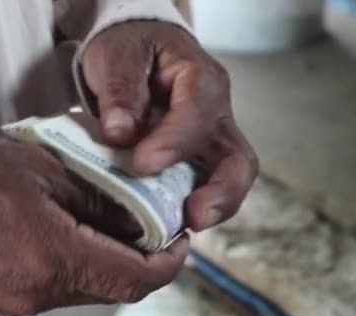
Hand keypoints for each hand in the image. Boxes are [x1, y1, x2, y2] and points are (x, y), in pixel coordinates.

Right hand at [0, 134, 188, 315]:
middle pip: (119, 287)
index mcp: (54, 258)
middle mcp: (43, 291)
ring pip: (93, 287)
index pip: (137, 277)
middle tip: (156, 223)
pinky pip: (64, 285)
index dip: (170, 260)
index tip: (182, 238)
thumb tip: (133, 209)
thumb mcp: (35, 168)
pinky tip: (78, 229)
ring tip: (118, 219)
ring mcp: (23, 300)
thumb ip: (93, 192)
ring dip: (115, 259)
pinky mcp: (8, 297)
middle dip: (147, 258)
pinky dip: (85, 262)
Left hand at [83, 21, 258, 230]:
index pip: (198, 114)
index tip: (142, 164)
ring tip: (187, 227)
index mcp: (200, 78)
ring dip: (216, 207)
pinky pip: (210, 186)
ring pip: (233, 178)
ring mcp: (213, 140)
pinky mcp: (201, 160)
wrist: (140, 51)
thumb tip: (121, 133)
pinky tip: (171, 222)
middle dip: (223, 192)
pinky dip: (196, 206)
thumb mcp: (117, 55)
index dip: (174, 142)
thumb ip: (120, 91)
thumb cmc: (132, 48)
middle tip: (194, 217)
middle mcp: (217, 113)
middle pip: (239, 158)